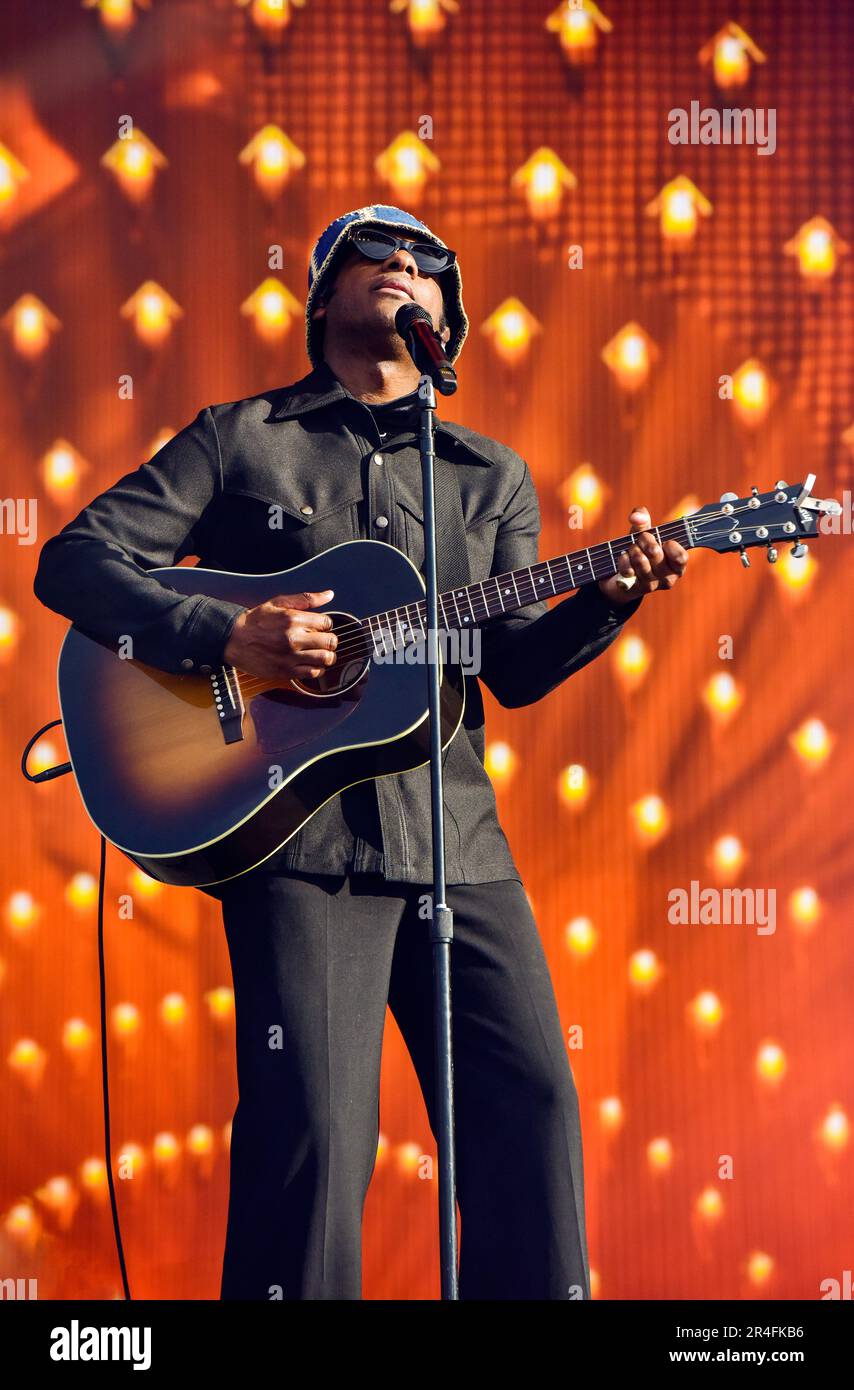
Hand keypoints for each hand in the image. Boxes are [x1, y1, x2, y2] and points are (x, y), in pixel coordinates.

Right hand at [223, 589, 337, 681]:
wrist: (233, 639)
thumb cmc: (255, 621)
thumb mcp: (278, 603)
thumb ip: (305, 599)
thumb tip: (329, 594)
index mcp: (293, 619)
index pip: (327, 623)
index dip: (325, 625)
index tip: (319, 628)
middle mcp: (294, 638)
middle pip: (330, 642)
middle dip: (329, 641)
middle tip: (322, 641)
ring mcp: (291, 656)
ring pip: (325, 659)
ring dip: (326, 656)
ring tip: (319, 653)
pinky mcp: (286, 671)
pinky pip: (313, 673)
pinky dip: (317, 669)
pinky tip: (310, 663)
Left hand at [598, 507, 687, 605]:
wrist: (623, 574)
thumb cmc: (641, 550)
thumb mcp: (643, 533)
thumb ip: (642, 519)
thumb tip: (636, 516)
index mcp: (677, 565)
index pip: (681, 557)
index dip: (671, 546)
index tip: (665, 541)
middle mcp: (668, 578)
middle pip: (656, 554)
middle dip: (645, 539)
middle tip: (641, 537)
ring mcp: (652, 585)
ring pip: (641, 562)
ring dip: (633, 549)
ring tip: (632, 547)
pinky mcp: (635, 589)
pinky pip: (627, 570)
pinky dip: (623, 560)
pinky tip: (624, 557)